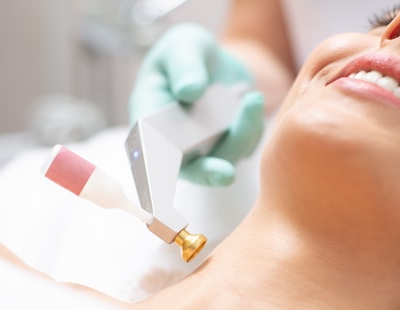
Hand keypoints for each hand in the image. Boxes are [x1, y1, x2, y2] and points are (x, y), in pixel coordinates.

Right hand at [129, 23, 264, 185]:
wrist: (216, 62)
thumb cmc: (188, 52)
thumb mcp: (183, 45)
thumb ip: (184, 65)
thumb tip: (189, 91)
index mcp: (149, 120)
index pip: (147, 150)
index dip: (155, 167)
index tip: (167, 172)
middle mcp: (173, 143)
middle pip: (189, 168)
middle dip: (207, 173)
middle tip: (226, 174)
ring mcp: (202, 151)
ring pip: (224, 158)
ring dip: (242, 134)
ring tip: (253, 98)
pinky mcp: (227, 149)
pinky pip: (245, 147)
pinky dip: (252, 127)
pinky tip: (250, 100)